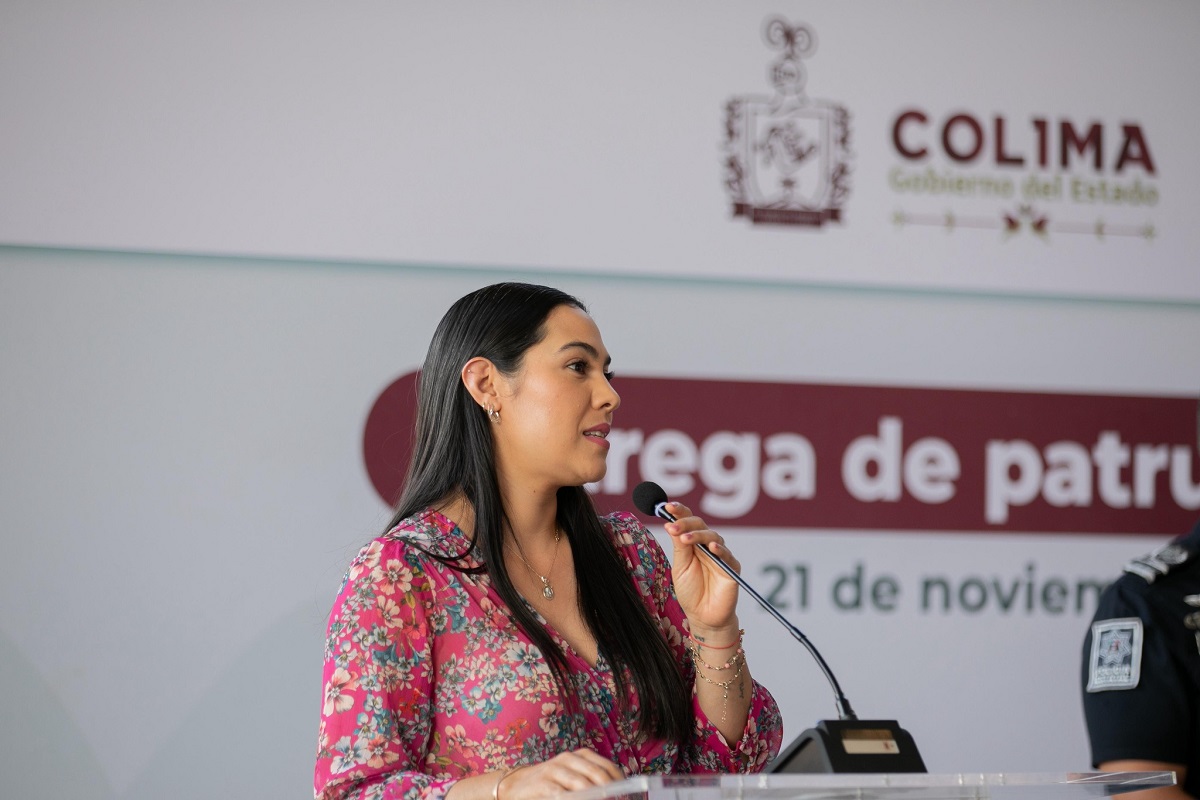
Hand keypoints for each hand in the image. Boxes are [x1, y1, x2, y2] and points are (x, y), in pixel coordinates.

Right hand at [499, 749, 622, 798]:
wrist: (517, 786)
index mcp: (581, 756)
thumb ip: (592, 783)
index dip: (620, 782)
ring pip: (581, 784)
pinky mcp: (543, 783)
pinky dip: (573, 799)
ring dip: (593, 796)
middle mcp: (569, 758)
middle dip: (610, 792)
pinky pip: (561, 793)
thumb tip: (618, 795)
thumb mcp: (573, 778)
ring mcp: (555, 769)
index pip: (607, 767)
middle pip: (597, 774)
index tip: (628, 796)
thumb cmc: (552, 783)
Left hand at [661, 502, 740, 637]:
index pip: (687, 523)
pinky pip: (727, 555)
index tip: (666, 507)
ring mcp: (720, 556)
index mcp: (693, 544)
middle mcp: (707, 546)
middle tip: (672, 526)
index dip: (679, 513)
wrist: (703, 617)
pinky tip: (711, 547)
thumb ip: (679, 548)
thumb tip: (671, 524)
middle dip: (685, 523)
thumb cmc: (691, 592)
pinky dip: (720, 549)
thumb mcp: (680, 568)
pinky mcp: (732, 568)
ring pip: (712, 536)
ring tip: (684, 538)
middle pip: (699, 525)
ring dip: (698, 535)